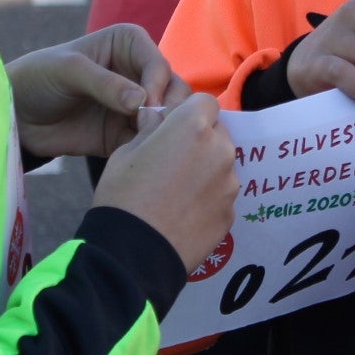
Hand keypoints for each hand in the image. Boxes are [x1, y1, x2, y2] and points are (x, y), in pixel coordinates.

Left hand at [9, 24, 190, 158]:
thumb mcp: (67, 71)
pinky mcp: (126, 134)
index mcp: (128, 44)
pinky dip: (151, 149)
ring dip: (164, 131)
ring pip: (168, 117)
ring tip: (148, 144)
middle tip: (153, 129)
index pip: (157, 63)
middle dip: (168, 109)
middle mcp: (138, 72)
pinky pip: (149, 141)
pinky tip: (141, 158)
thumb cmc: (38, 78)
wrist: (16, 115)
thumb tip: (142, 101)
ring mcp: (135, 105)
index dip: (157, 84)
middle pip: (172, 90)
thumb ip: (104, 83)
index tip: (146, 106)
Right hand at [93, 93, 238, 270]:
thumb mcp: (126, 151)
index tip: (173, 127)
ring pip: (222, 163)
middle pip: (217, 132)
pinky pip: (222, 194)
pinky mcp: (231, 213)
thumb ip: (152, 130)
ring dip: (206, 168)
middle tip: (173, 159)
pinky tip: (184, 212)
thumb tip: (160, 119)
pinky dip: (208, 197)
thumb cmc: (123, 195)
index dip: (188, 111)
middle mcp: (220, 150)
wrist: (134, 253)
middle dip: (200, 139)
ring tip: (177, 190)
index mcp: (193, 126)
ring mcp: (229, 183)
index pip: (205, 101)